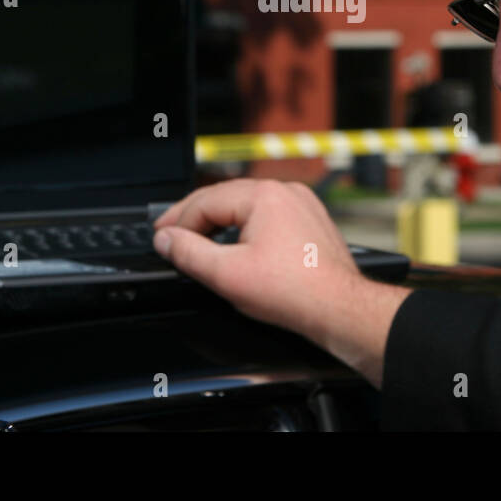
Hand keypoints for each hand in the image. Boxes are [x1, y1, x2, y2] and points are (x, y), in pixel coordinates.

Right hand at [151, 178, 363, 343]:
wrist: (339, 308)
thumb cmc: (294, 292)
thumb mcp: (226, 274)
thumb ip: (188, 253)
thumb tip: (167, 240)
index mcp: (264, 195)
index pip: (206, 202)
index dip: (178, 220)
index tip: (162, 237)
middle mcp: (285, 191)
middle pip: (226, 198)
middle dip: (196, 217)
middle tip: (171, 233)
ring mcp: (301, 204)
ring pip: (247, 205)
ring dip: (220, 220)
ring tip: (198, 238)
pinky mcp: (311, 221)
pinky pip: (269, 215)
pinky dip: (246, 226)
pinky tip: (236, 242)